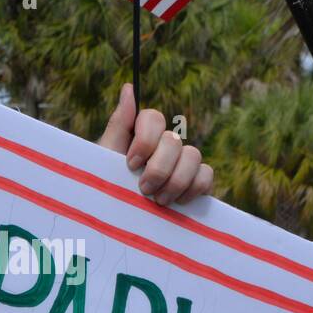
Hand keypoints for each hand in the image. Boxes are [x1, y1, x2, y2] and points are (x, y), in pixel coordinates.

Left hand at [97, 83, 213, 205]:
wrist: (118, 224)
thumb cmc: (107, 190)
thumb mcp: (105, 160)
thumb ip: (118, 126)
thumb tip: (129, 88)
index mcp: (140, 136)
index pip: (153, 118)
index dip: (145, 139)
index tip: (131, 163)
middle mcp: (164, 146)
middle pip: (174, 140)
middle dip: (159, 168)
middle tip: (144, 189)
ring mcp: (183, 164)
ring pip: (194, 155)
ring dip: (176, 180)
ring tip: (159, 201)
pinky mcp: (197, 183)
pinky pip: (207, 175)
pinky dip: (194, 188)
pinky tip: (178, 202)